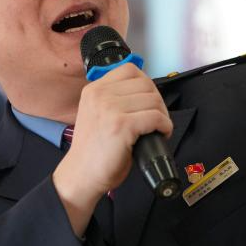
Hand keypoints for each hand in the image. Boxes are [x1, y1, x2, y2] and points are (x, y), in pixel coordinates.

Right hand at [53, 63, 172, 234]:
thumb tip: (145, 94)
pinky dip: (164, 126)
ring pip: (153, 100)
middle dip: (157, 101)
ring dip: (162, 115)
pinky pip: (155, 117)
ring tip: (158, 128)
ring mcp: (110, 109)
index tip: (148, 100)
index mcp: (93, 90)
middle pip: (145, 84)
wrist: (81, 176)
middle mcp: (100, 95)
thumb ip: (113, 100)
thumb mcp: (96, 114)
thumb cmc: (93, 151)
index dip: (146, 84)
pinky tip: (161, 134)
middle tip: (157, 118)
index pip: (129, 70)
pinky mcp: (121, 126)